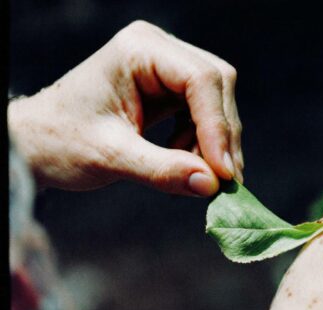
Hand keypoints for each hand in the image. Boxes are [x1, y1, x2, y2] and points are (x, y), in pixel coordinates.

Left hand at [8, 20, 242, 195]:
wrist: (38, 144)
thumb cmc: (60, 142)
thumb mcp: (111, 157)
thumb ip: (162, 171)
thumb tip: (211, 185)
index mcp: (138, 49)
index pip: (200, 80)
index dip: (217, 127)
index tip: (223, 174)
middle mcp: (158, 50)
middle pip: (217, 87)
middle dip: (221, 137)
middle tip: (220, 183)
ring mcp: (166, 69)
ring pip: (217, 104)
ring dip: (213, 145)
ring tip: (194, 178)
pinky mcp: (170, 91)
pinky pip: (204, 116)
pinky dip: (202, 146)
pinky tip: (184, 165)